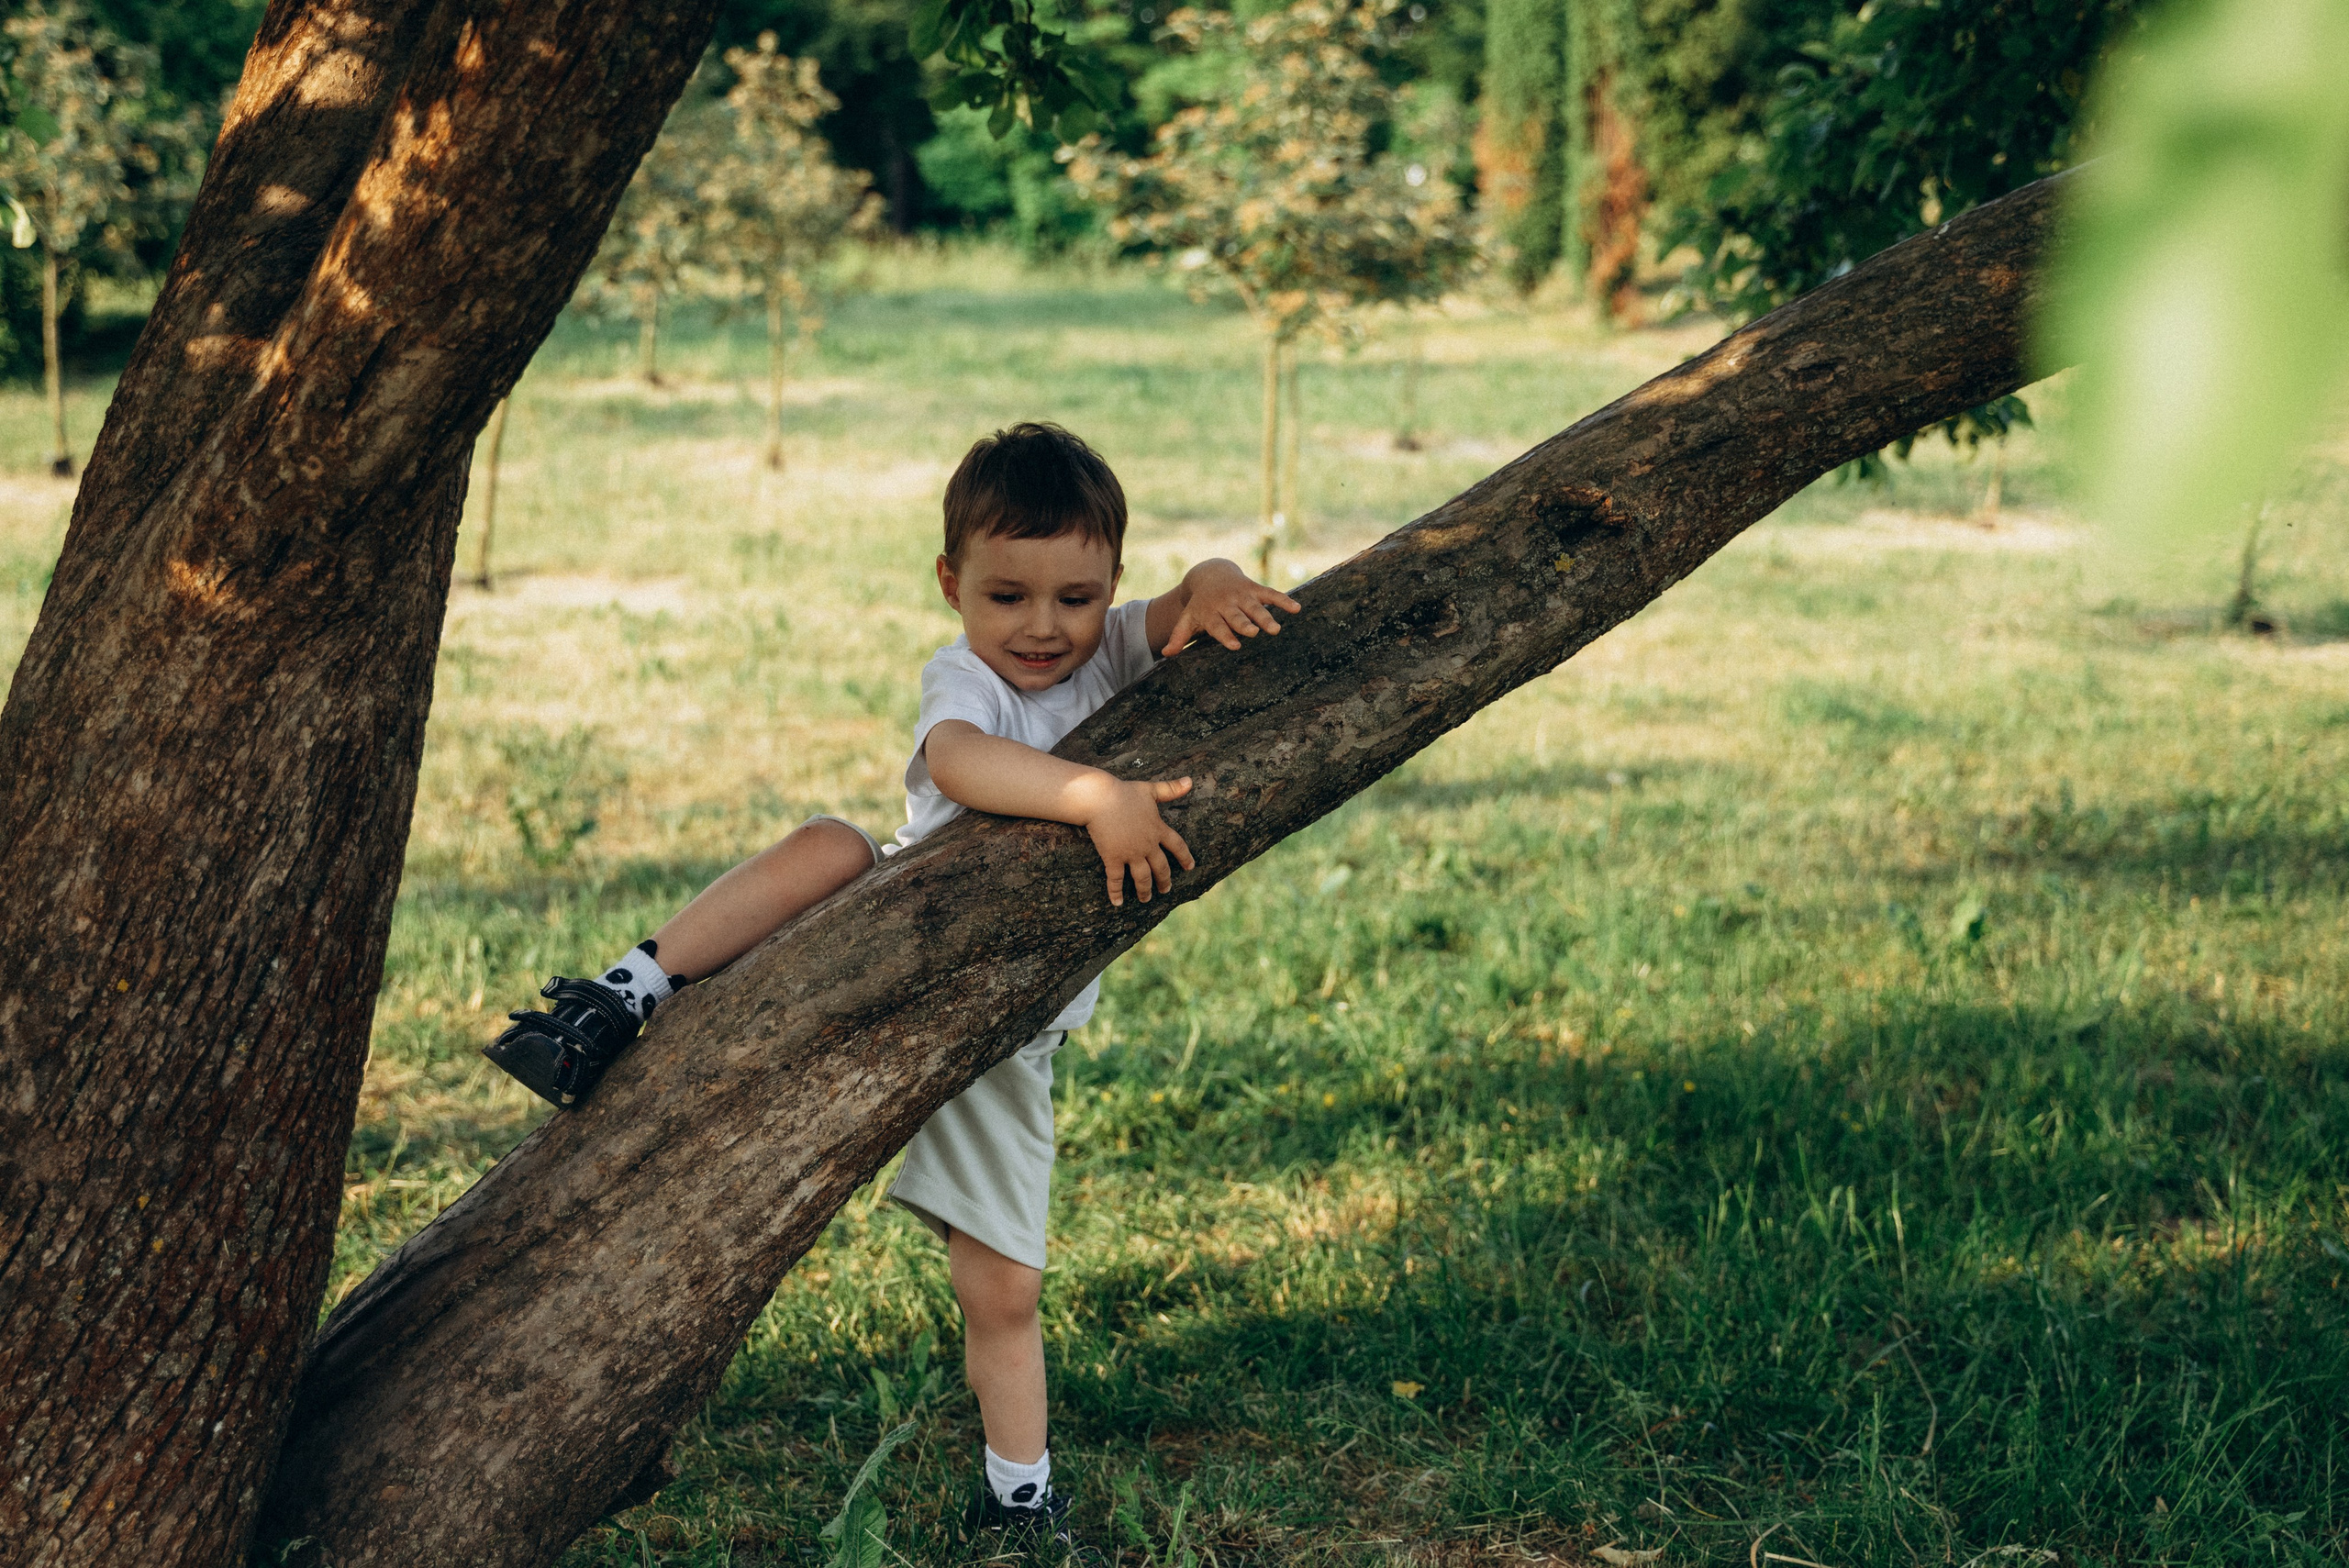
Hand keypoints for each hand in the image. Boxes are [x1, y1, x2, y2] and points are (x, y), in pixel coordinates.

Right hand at [1077, 775, 1195, 905]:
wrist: (1099, 798)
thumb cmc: (1123, 792)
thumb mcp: (1150, 789)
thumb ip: (1171, 789)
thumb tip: (1190, 781)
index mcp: (1158, 829)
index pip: (1177, 846)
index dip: (1185, 857)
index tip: (1190, 867)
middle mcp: (1147, 845)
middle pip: (1161, 868)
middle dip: (1165, 881)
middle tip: (1166, 890)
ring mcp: (1131, 853)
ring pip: (1142, 878)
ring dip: (1145, 890)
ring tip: (1145, 899)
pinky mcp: (1113, 858)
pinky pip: (1116, 880)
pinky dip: (1116, 893)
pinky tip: (1117, 903)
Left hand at [1163, 559, 1302, 655]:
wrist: (1210, 574)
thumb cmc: (1200, 604)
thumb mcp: (1188, 618)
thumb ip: (1179, 637)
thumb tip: (1165, 654)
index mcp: (1210, 613)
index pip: (1217, 626)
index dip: (1225, 635)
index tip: (1235, 646)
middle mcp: (1227, 603)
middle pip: (1237, 616)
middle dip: (1245, 624)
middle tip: (1255, 633)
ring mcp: (1242, 595)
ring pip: (1255, 607)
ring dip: (1266, 617)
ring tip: (1276, 629)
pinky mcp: (1255, 588)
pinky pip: (1271, 594)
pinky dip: (1284, 600)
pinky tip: (1296, 609)